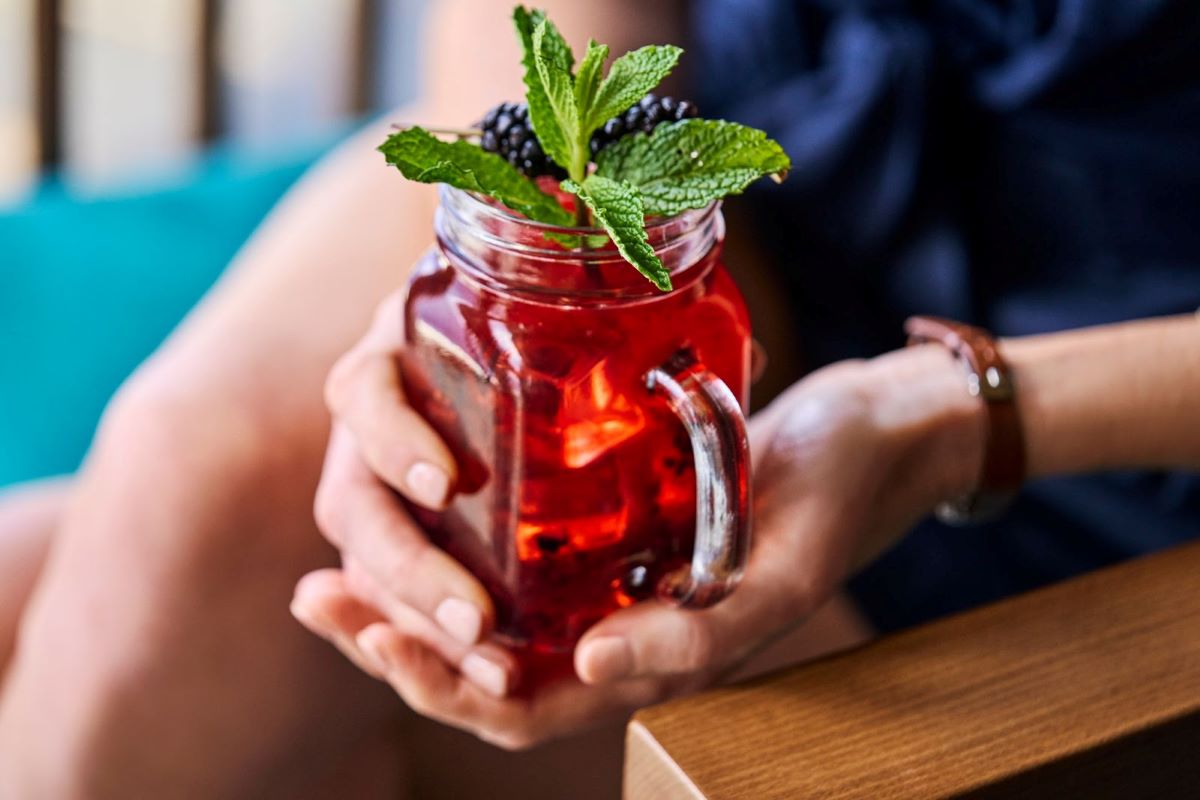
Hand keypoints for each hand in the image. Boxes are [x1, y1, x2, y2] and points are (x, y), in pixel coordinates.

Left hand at [292, 295, 984, 748]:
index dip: (437, 687)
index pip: (523, 709)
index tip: (363, 626)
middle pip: (484, 669)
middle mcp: (618, 624)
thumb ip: (700, 637)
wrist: (877, 428)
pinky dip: (461, 537)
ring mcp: (612, 574)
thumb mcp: (783, 569)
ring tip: (337, 561)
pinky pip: (521, 546)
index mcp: (653, 658)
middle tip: (318, 594)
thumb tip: (588, 669)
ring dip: (410, 595)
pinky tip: (418, 500)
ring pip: (491, 611)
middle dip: (395, 643)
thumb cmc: (842, 492)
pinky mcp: (614, 517)